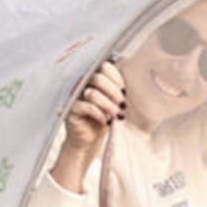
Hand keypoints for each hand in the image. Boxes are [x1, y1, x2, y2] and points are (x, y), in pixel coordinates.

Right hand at [51, 60, 124, 192]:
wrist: (90, 139)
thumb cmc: (105, 118)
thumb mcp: (115, 102)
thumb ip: (120, 90)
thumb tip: (136, 83)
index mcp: (94, 76)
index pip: (105, 66)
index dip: (117, 79)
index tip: (125, 93)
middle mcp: (82, 82)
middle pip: (98, 78)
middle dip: (114, 92)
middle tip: (123, 105)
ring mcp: (74, 95)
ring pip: (92, 93)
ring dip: (109, 105)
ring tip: (117, 116)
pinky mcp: (70, 108)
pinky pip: (87, 107)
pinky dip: (100, 115)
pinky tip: (106, 122)